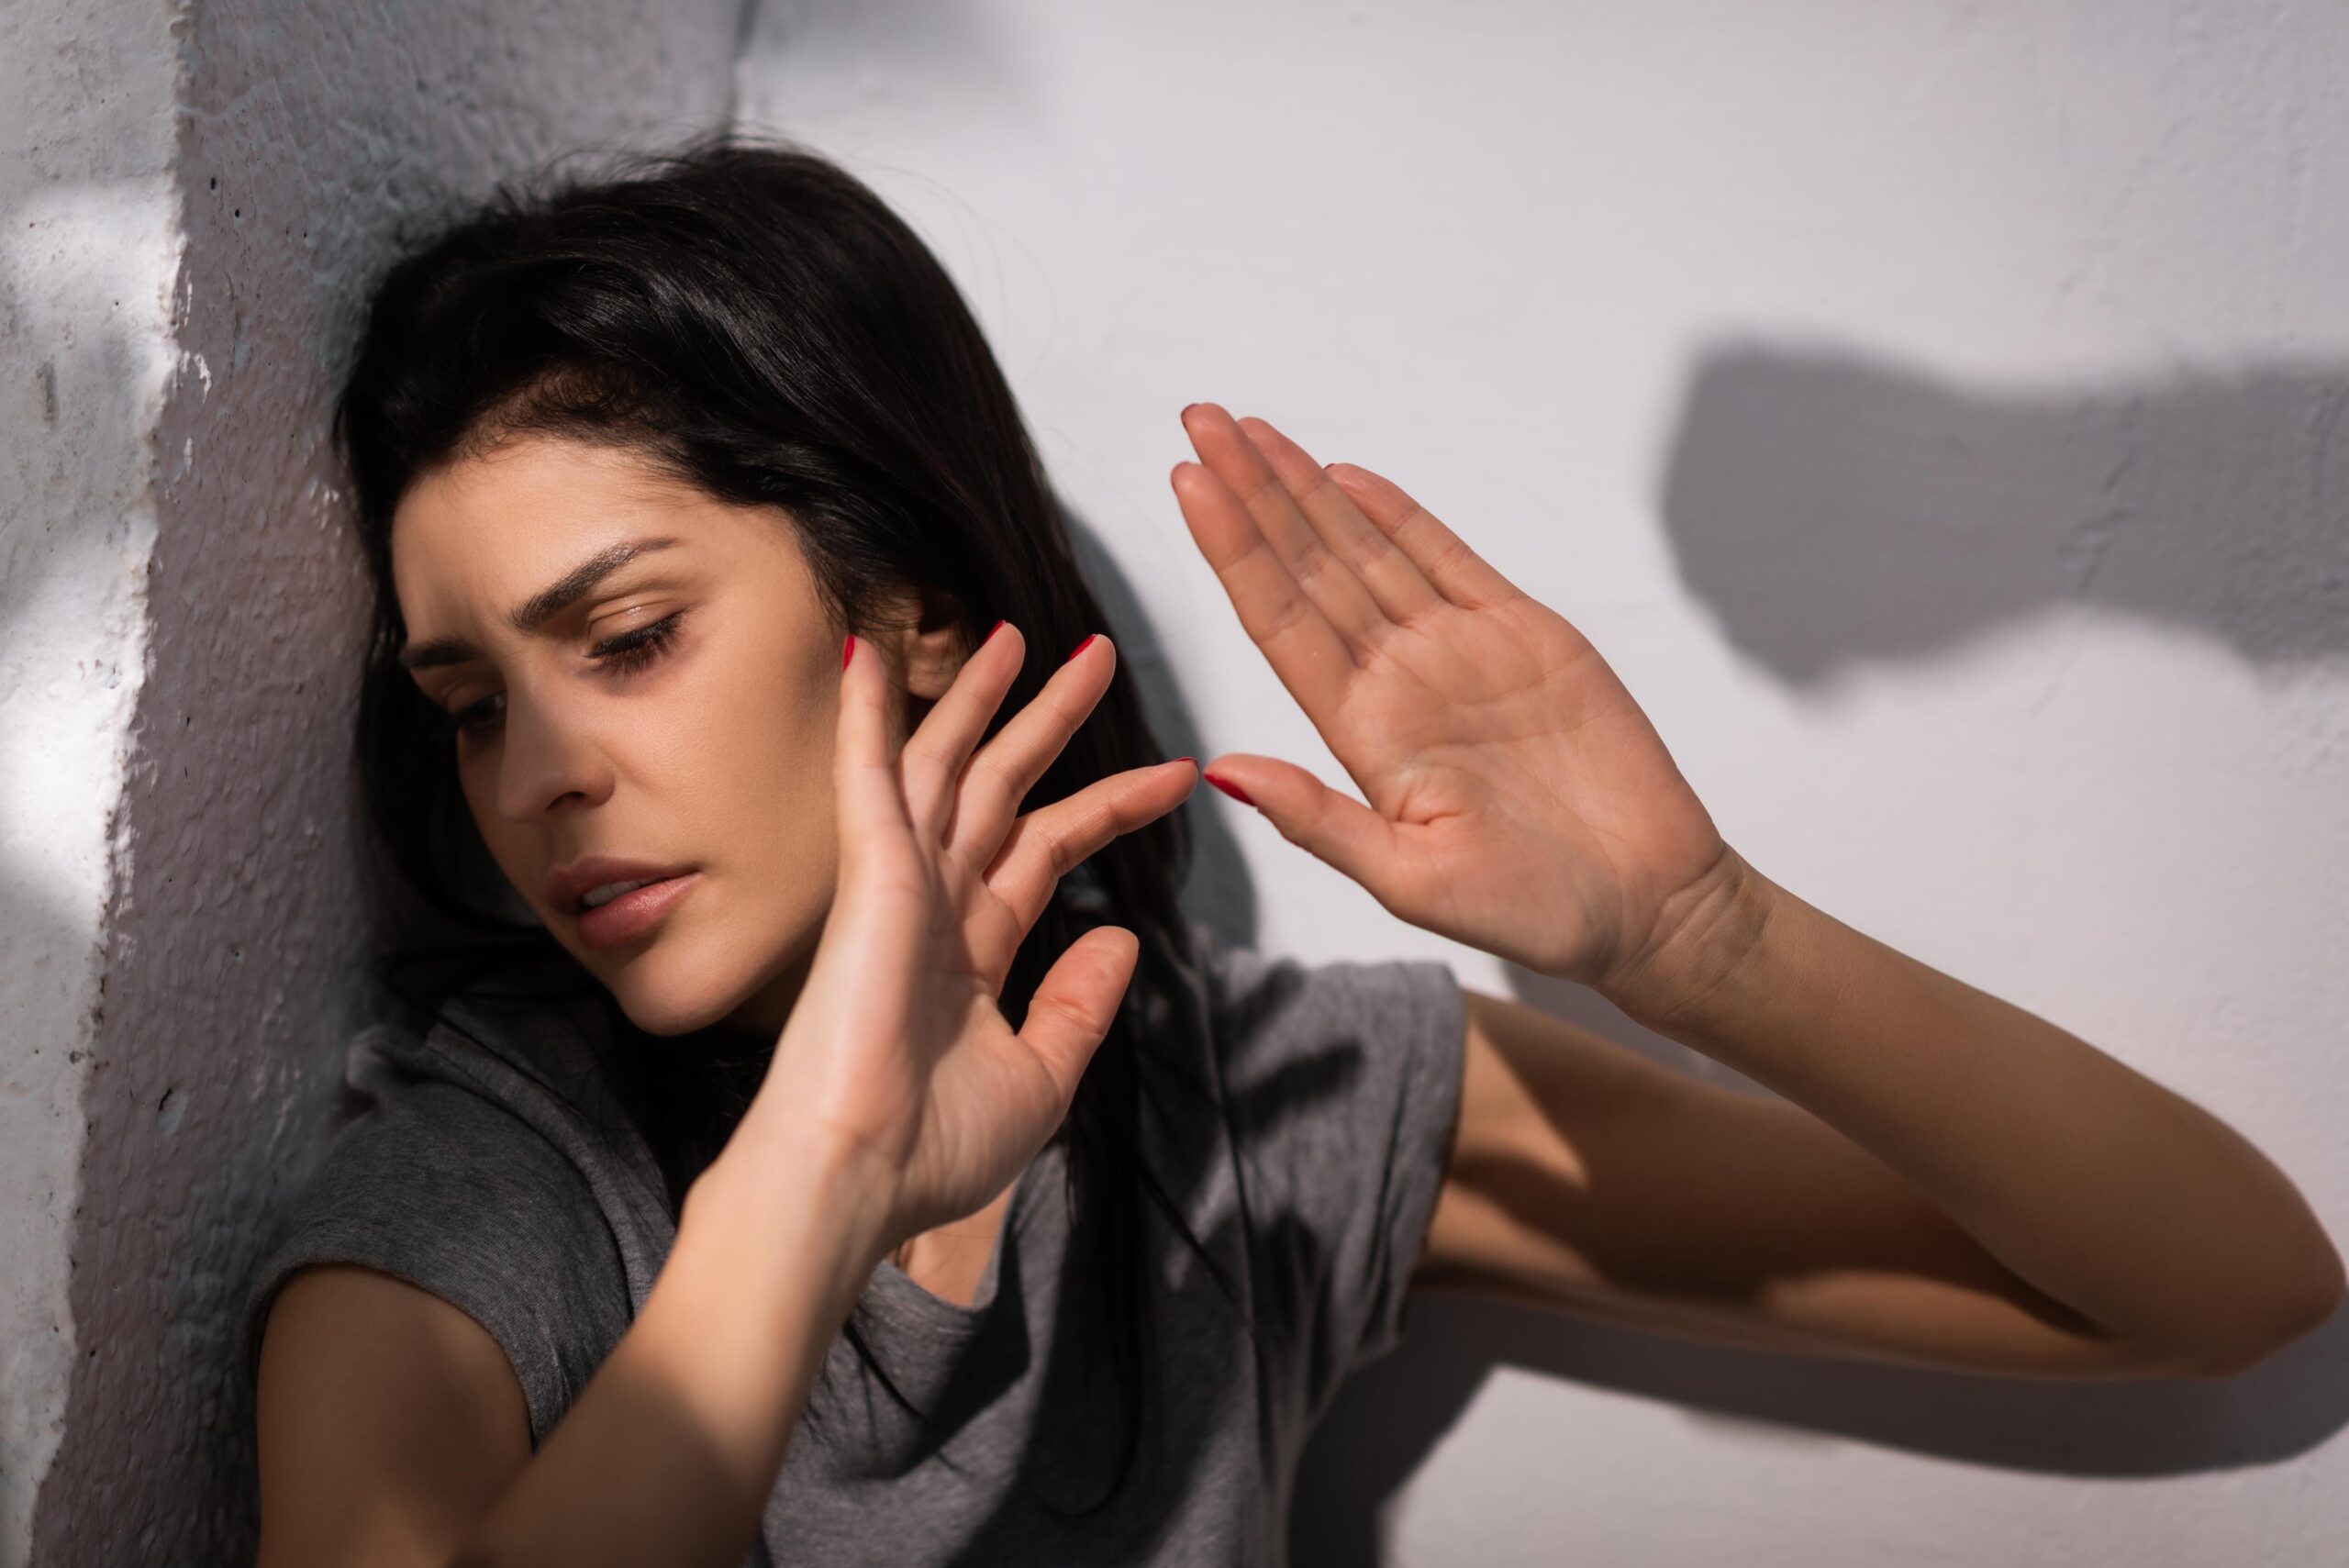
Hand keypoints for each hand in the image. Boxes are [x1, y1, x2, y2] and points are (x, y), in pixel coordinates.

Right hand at [716, 624, 1197, 1250]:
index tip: (1175, 774)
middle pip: (999, 788)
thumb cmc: (929, 1152)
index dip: (1108, 806)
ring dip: (980, 698)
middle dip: (1048, 721)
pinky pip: (872, 779)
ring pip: (946, 765)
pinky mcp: (869, 879)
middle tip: (1097, 656)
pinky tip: (874, 653)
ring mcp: (898, 888)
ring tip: (1020, 634)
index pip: (1045, 850)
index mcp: (968, 952)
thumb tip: (1119, 936)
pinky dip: (870, 716)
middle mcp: (932, 908)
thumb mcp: (1039, 1077)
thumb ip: (1078, 1006)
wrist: (856, 1181)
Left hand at [1171, 403, 1747, 1009]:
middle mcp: (1398, 681)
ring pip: (1365, 550)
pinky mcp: (1526, 633)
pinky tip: (1346, 476)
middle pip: (1308, 568)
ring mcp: (1458, 651)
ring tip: (1250, 430)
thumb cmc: (1532, 909)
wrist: (1649, 903)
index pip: (1279, 622)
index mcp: (1363, 735)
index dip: (1233, 550)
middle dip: (1253, 493)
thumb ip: (1317, 819)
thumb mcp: (1410, 879)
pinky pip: (1448, 556)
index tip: (1187, 482)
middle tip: (1198, 418)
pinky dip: (1399, 513)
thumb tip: (1219, 770)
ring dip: (1307, 489)